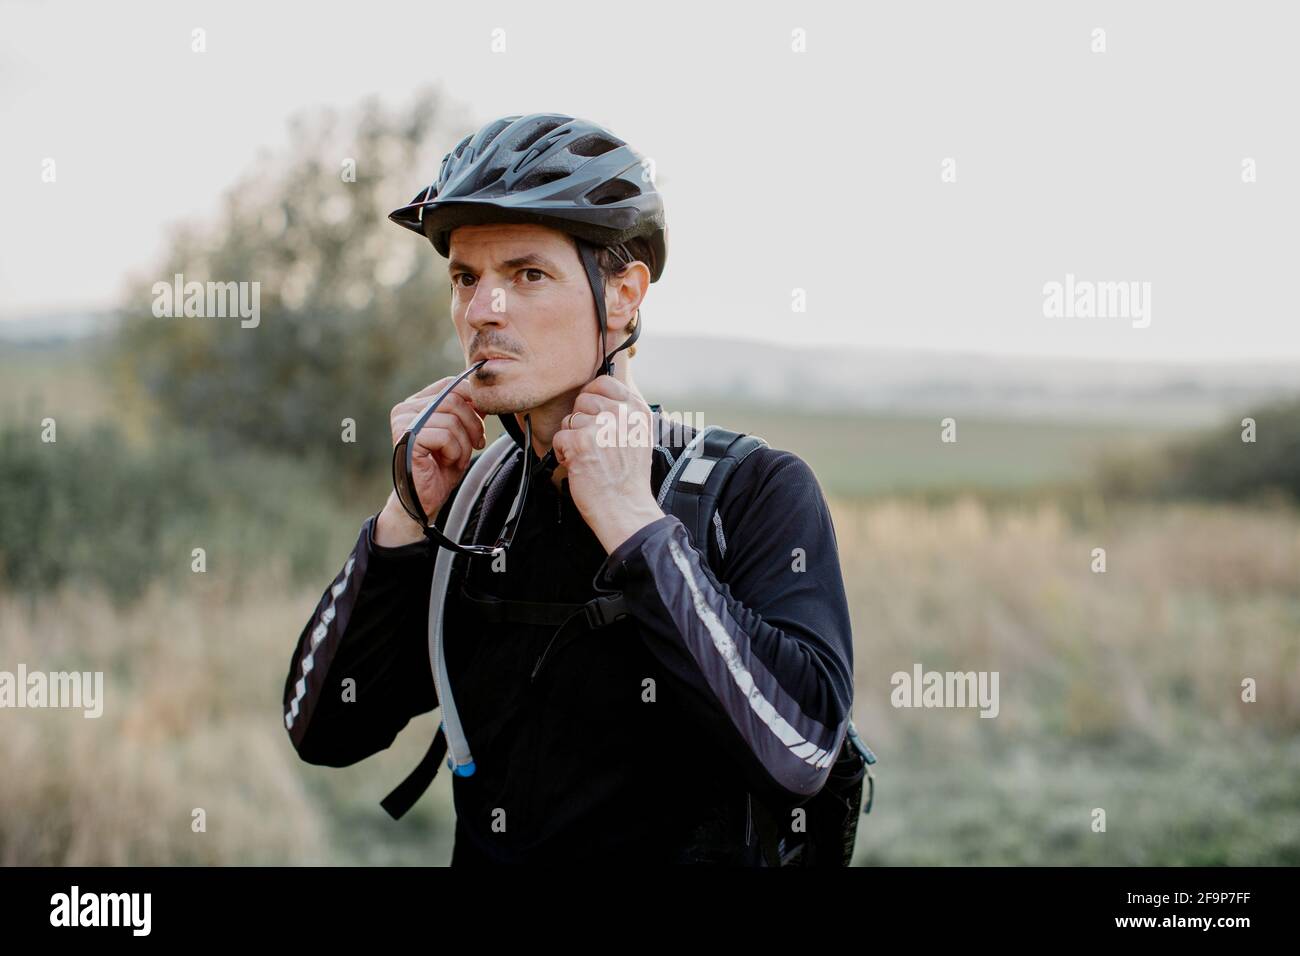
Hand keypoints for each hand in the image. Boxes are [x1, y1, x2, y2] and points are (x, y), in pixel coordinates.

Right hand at [375, 376, 485, 546]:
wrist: (424, 499)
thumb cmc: (440, 468)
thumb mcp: (461, 435)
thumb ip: (468, 413)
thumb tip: (484, 395)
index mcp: (416, 404)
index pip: (450, 384)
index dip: (472, 398)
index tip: (482, 419)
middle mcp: (405, 410)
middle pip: (454, 399)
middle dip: (474, 423)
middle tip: (477, 443)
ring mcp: (404, 424)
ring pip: (452, 419)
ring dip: (464, 443)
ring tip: (457, 457)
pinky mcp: (407, 440)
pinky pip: (445, 436)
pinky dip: (455, 452)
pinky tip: (447, 462)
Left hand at [552, 376, 665, 553]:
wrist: (626, 509)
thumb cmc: (629, 479)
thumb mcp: (639, 437)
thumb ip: (623, 414)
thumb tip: (597, 397)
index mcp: (637, 411)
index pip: (604, 383)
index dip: (591, 397)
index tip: (592, 413)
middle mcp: (621, 415)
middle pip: (583, 400)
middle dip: (581, 421)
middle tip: (592, 445)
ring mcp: (600, 427)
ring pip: (569, 420)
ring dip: (572, 439)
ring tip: (589, 458)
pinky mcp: (580, 442)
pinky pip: (559, 438)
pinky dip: (562, 454)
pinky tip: (578, 466)